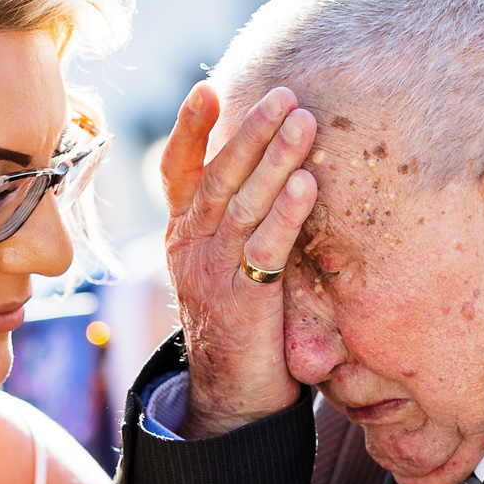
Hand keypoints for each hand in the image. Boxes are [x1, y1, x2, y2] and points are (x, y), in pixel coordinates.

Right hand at [160, 82, 318, 437]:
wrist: (233, 396)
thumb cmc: (241, 323)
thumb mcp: (226, 264)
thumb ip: (238, 222)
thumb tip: (273, 168)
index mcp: (184, 234)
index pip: (178, 171)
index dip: (189, 129)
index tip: (207, 88)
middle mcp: (192, 247)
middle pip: (218, 176)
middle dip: (251, 130)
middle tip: (285, 94)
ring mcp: (214, 273)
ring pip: (243, 204)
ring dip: (275, 159)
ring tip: (304, 121)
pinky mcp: (244, 300)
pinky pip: (266, 248)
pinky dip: (287, 214)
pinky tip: (306, 184)